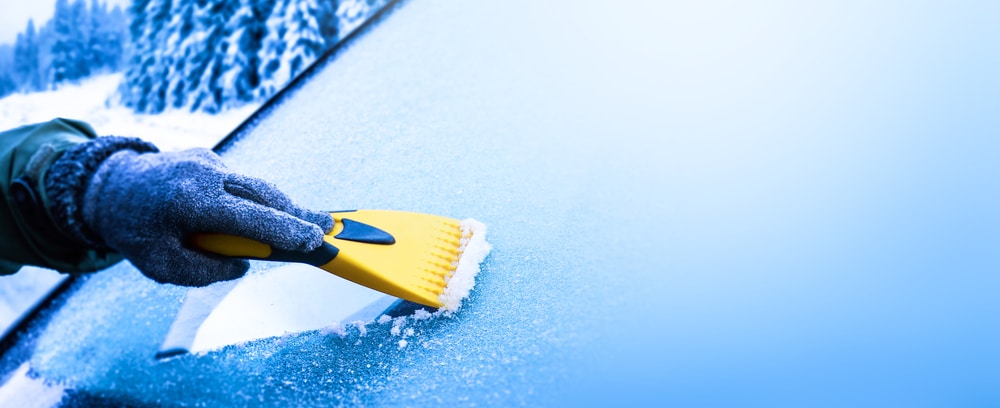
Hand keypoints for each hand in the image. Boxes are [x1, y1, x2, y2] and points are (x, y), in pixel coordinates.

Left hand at [81, 148, 333, 285]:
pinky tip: (257, 216)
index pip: (251, 218)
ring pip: (254, 186)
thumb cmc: (134, 231)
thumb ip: (204, 271)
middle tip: (328, 228)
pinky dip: (250, 200)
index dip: (286, 230)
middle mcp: (203, 175)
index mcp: (190, 202)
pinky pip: (238, 183)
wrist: (105, 186)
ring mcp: (207, 160)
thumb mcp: (160, 266)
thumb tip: (242, 265)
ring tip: (308, 224)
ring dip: (278, 207)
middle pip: (263, 194)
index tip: (315, 240)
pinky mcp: (207, 156)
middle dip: (297, 213)